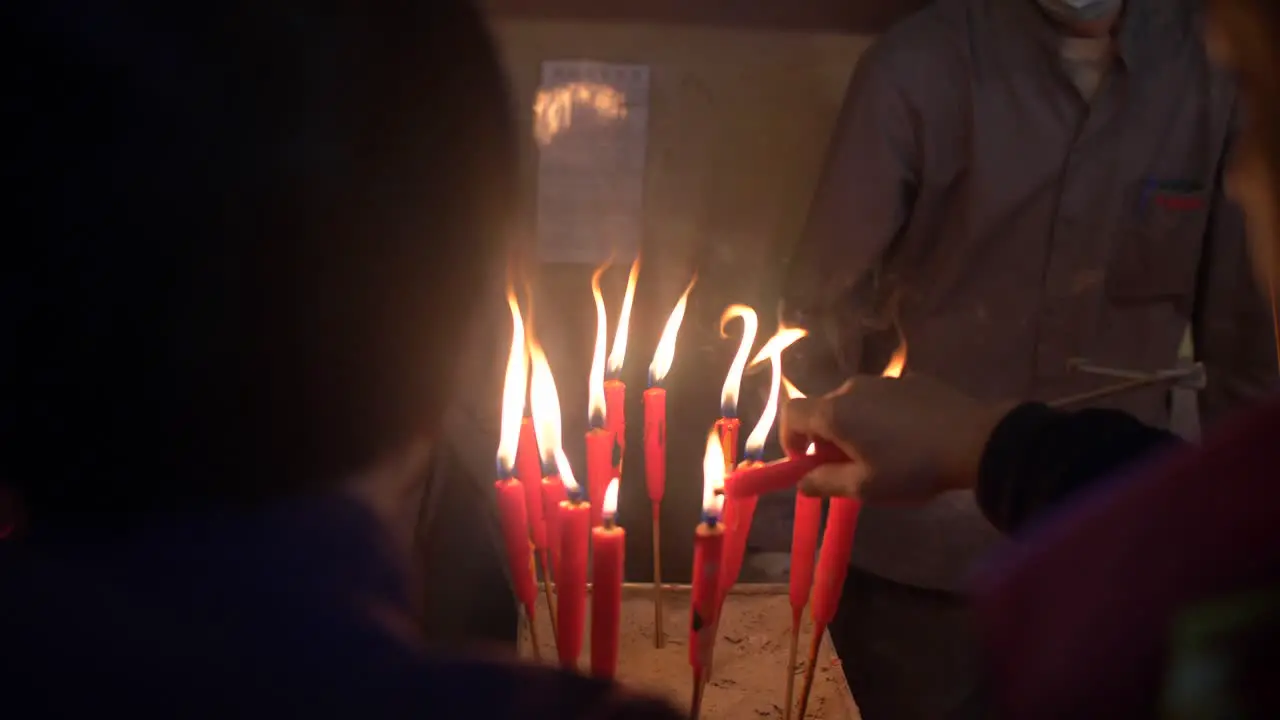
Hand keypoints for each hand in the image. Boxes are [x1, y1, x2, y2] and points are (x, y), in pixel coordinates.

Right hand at [779, 374, 1014, 502]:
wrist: (974, 440)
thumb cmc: (911, 467)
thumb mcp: (865, 487)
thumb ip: (826, 483)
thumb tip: (802, 483)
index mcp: (836, 412)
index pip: (792, 413)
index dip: (790, 437)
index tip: (805, 462)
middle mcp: (853, 388)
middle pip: (824, 409)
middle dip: (825, 438)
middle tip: (846, 467)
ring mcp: (885, 380)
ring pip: (855, 403)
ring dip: (855, 426)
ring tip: (881, 454)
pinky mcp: (913, 380)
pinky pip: (883, 398)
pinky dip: (882, 416)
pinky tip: (908, 438)